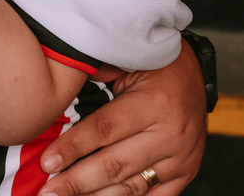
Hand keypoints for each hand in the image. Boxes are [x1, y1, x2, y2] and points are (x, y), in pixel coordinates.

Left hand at [37, 40, 205, 195]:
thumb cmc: (156, 65)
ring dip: (95, 195)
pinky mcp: (185, 173)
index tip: (48, 162)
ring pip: (132, 186)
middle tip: (49, 191)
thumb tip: (57, 86)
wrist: (195, 74)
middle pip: (115, 165)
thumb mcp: (127, 61)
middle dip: (77, 181)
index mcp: (153, 103)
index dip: (73, 147)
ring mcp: (180, 158)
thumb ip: (96, 74)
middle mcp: (170, 134)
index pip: (105, 130)